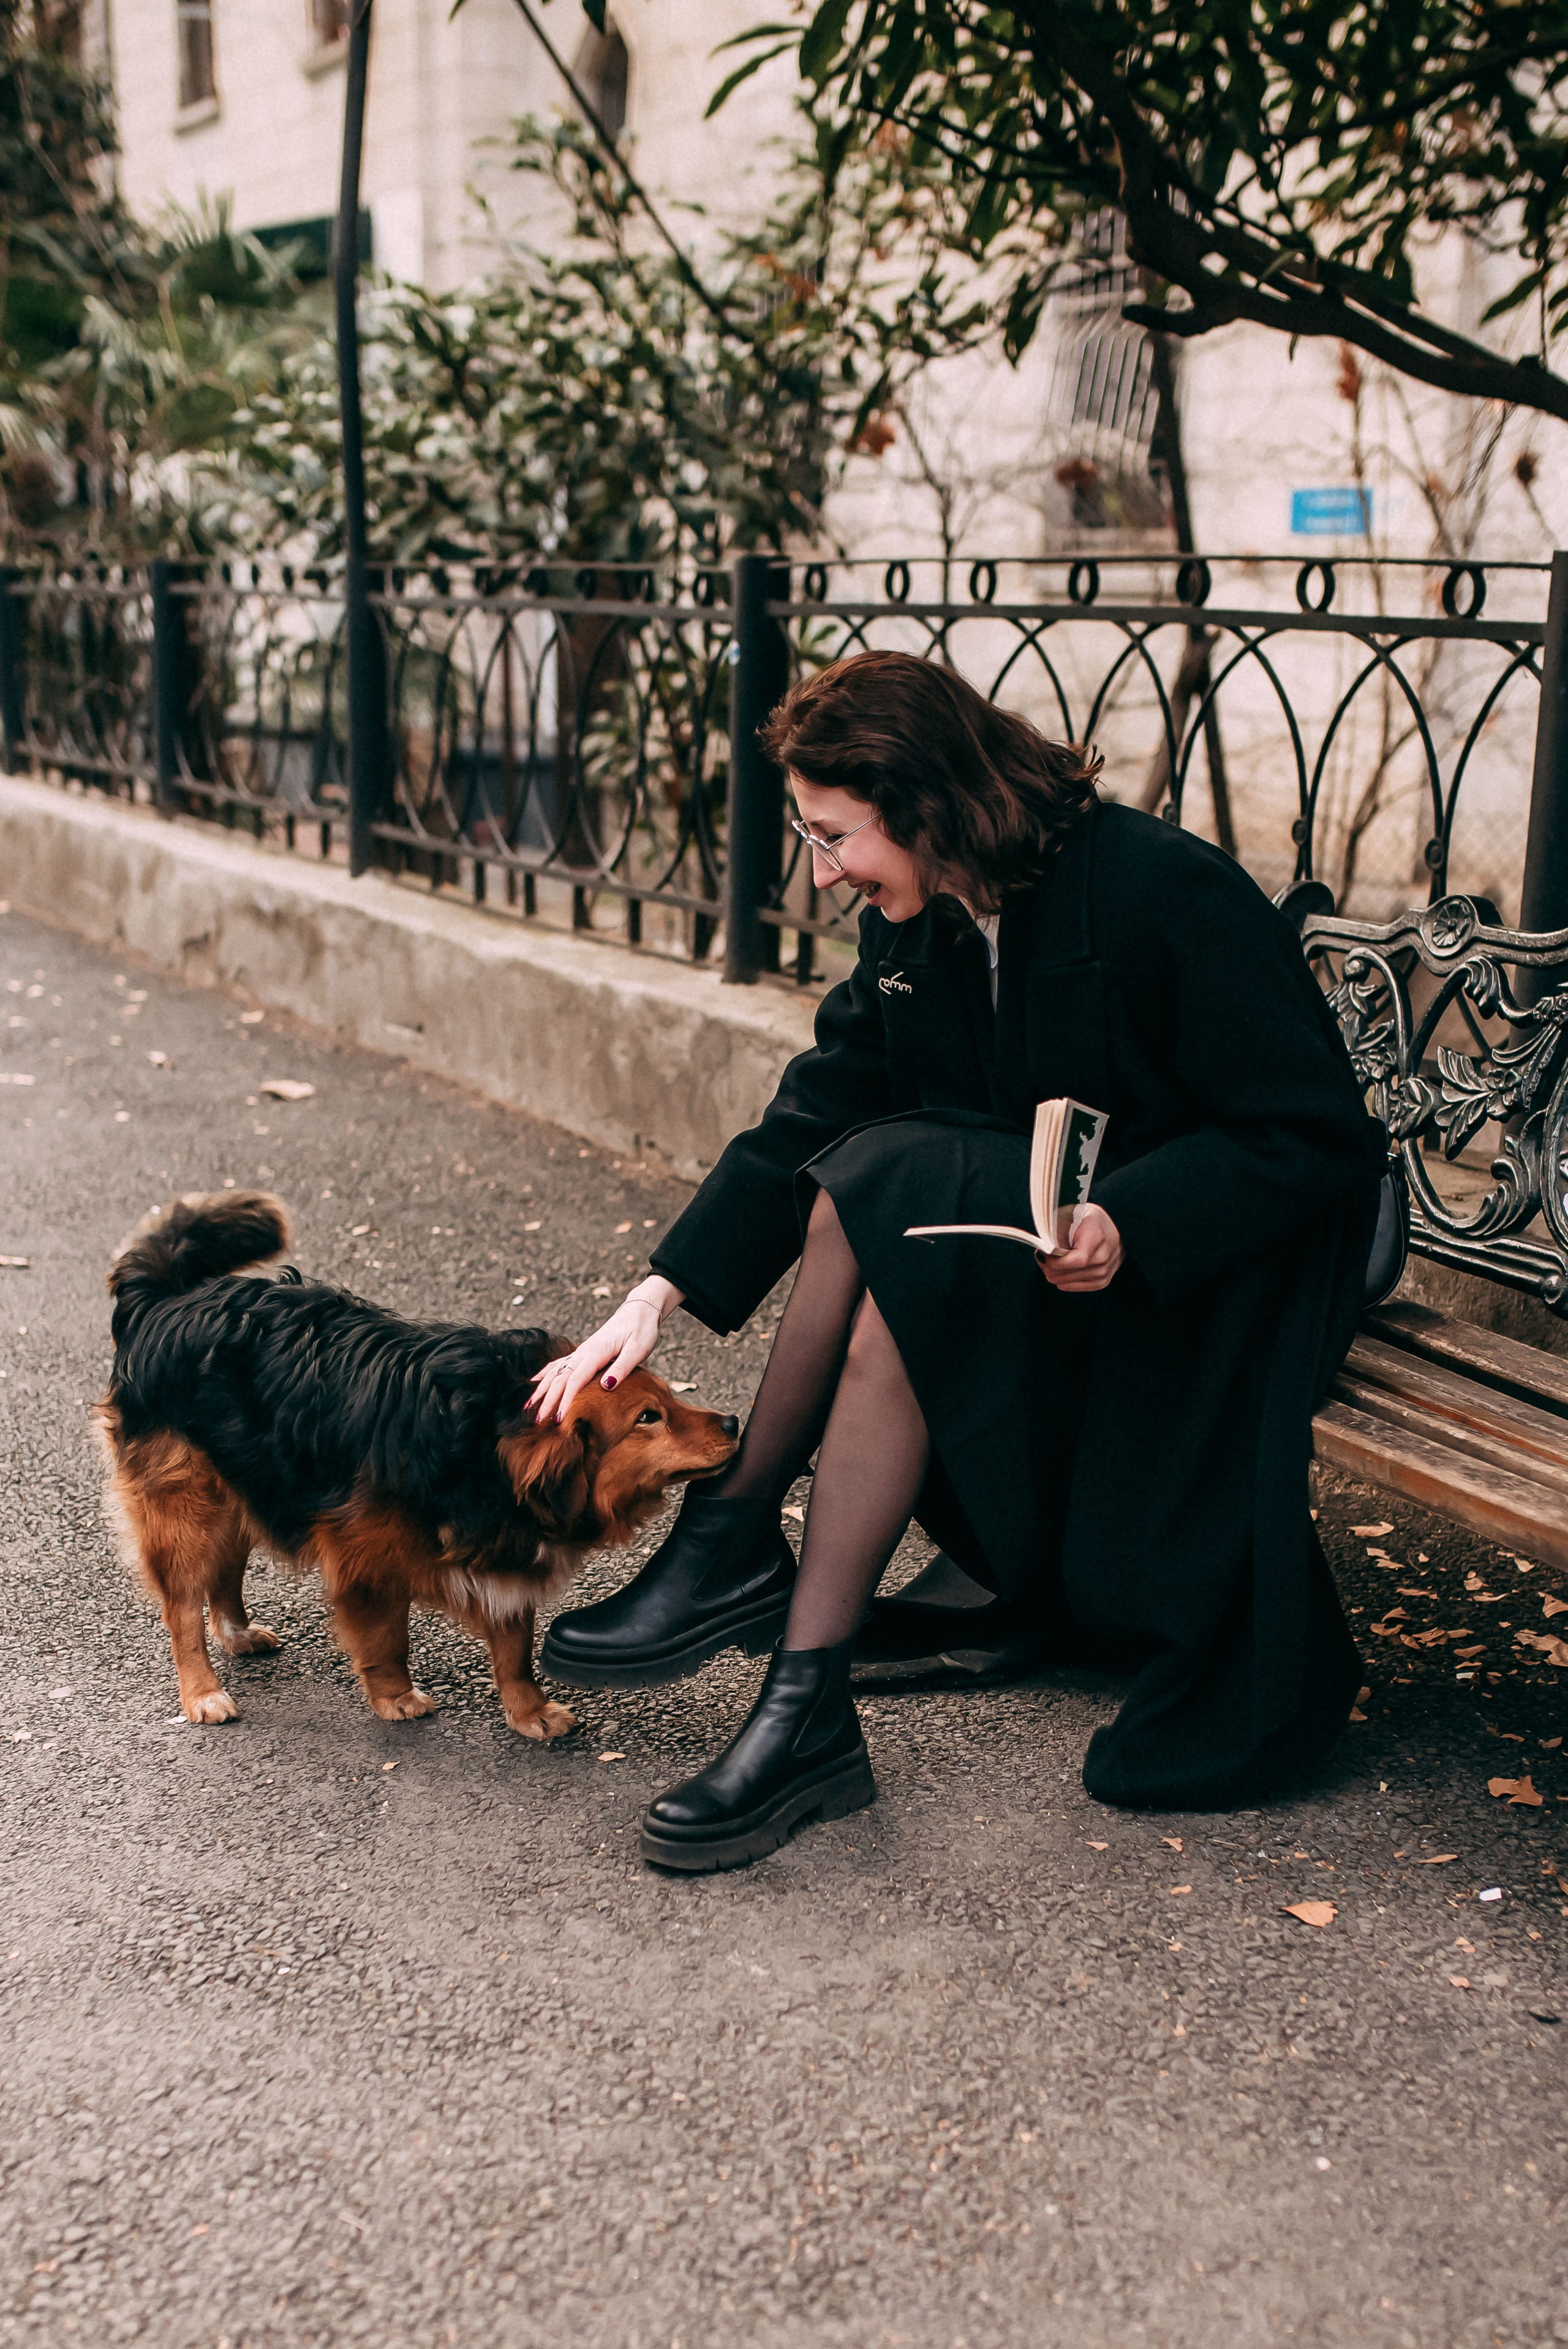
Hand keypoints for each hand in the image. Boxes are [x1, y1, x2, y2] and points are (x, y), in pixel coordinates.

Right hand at [527, 1276, 684, 1423]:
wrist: (639, 1311)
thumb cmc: (642, 1330)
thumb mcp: (638, 1350)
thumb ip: (622, 1368)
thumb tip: (605, 1386)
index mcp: (595, 1353)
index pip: (575, 1380)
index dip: (565, 1401)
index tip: (559, 1419)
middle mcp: (583, 1352)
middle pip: (559, 1379)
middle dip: (547, 1401)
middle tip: (538, 1422)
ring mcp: (580, 1352)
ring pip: (554, 1371)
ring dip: (541, 1389)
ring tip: (527, 1407)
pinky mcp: (582, 1352)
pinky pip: (558, 1364)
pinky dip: (544, 1375)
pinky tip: (534, 1383)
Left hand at [1037, 1203, 1122, 1292]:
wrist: (1105, 1226)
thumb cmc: (1083, 1219)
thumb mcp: (1069, 1216)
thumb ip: (1057, 1234)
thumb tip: (1044, 1253)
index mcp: (1099, 1236)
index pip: (1078, 1259)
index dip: (1056, 1262)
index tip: (1042, 1255)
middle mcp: (1106, 1256)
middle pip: (1071, 1273)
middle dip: (1049, 1267)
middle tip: (1041, 1258)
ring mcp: (1106, 1271)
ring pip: (1068, 1282)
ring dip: (1055, 1274)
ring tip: (1051, 1262)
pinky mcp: (1102, 1281)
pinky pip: (1074, 1287)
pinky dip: (1063, 1280)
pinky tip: (1061, 1269)